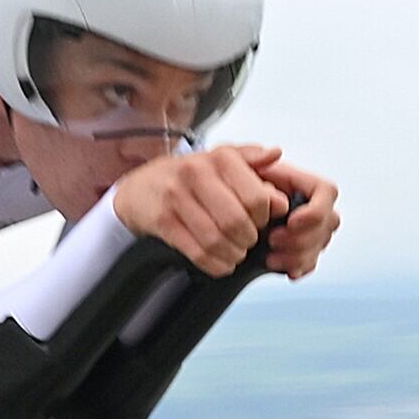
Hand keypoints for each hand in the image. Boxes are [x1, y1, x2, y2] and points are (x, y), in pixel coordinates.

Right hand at [112, 144, 288, 274]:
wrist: (142, 187)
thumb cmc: (189, 176)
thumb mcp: (221, 159)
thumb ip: (253, 160)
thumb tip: (276, 155)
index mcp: (220, 158)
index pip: (257, 198)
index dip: (265, 218)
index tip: (261, 221)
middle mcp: (197, 173)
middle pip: (237, 222)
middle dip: (248, 239)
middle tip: (248, 241)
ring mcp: (176, 197)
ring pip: (217, 240)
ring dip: (232, 254)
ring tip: (235, 253)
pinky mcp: (162, 221)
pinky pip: (197, 252)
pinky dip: (215, 264)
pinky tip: (220, 262)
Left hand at [224, 146, 339, 278]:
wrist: (228, 216)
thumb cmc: (235, 187)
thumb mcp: (241, 168)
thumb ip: (256, 158)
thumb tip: (275, 154)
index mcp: (304, 183)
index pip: (327, 193)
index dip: (315, 211)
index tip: (291, 222)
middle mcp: (314, 206)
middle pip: (327, 224)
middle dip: (302, 238)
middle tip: (273, 240)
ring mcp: (312, 230)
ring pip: (320, 246)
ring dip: (296, 254)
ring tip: (270, 255)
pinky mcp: (304, 251)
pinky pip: (310, 263)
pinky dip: (295, 267)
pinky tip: (277, 265)